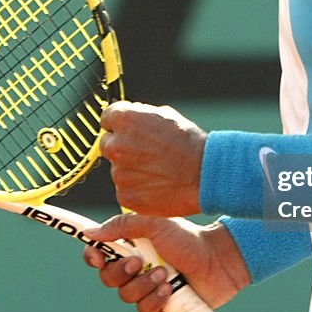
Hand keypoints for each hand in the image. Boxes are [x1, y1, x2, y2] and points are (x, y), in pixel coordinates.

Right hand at [82, 214, 249, 311]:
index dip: (93, 257)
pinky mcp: (161, 304)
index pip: (100, 254)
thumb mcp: (155, 224)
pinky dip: (155, 300)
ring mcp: (148, 286)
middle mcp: (136, 266)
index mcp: (131, 244)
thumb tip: (90, 232)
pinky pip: (144, 309)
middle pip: (108, 278)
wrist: (218, 260)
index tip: (99, 257)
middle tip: (139, 262)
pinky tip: (170, 289)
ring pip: (126, 296)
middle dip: (121, 272)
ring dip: (143, 285)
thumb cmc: (189, 238)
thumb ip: (123, 225)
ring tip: (165, 273)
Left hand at [99, 101, 205, 215]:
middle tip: (146, 153)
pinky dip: (137, 188)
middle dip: (122, 148)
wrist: (204, 173)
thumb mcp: (164, 116)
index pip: (107, 119)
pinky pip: (125, 189)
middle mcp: (115, 145)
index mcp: (124, 120)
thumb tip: (127, 120)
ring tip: (158, 170)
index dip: (119, 126)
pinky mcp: (125, 195)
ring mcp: (118, 173)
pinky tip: (157, 184)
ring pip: (118, 169)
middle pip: (108, 145)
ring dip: (131, 169)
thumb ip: (139, 117)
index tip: (130, 132)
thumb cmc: (189, 143)